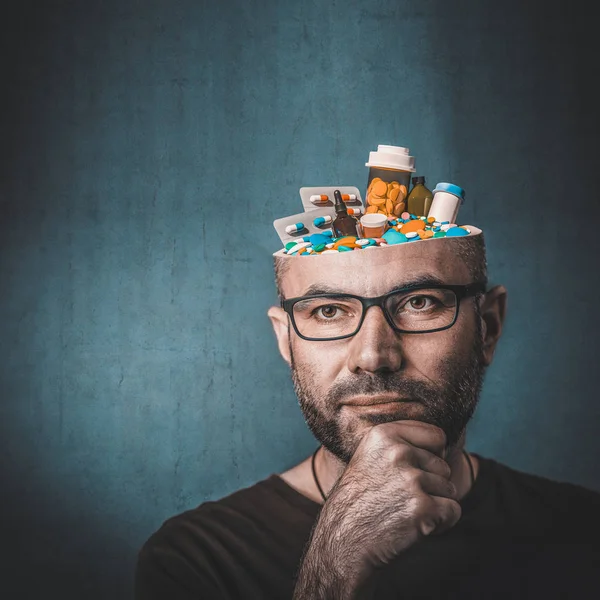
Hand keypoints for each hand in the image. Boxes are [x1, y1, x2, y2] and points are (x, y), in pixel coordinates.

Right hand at [312, 421, 460, 578]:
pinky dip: (441, 523)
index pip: (436, 436)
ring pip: (449, 489)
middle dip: (431, 485)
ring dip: (434, 505)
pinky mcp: (422, 508)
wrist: (343, 539)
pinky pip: (453, 510)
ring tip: (405, 512)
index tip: (413, 472)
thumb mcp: (370, 456)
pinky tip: (416, 527)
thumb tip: (441, 444)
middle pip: (444, 466)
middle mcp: (398, 452)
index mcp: (384, 434)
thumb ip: (400, 443)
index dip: (432, 457)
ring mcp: (411, 480)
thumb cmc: (360, 500)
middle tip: (402, 499)